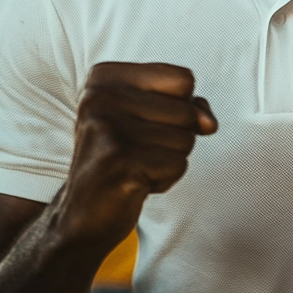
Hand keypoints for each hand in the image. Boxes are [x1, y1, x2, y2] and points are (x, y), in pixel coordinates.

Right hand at [56, 62, 216, 245]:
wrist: (82, 216)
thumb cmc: (124, 158)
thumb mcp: (154, 119)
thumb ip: (189, 106)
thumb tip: (209, 123)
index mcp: (105, 76)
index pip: (183, 79)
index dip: (180, 107)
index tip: (145, 124)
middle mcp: (100, 96)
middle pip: (187, 110)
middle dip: (175, 138)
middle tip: (138, 152)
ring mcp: (106, 128)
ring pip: (185, 139)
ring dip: (169, 160)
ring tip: (135, 166)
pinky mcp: (117, 162)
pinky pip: (177, 165)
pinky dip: (165, 180)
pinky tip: (135, 183)